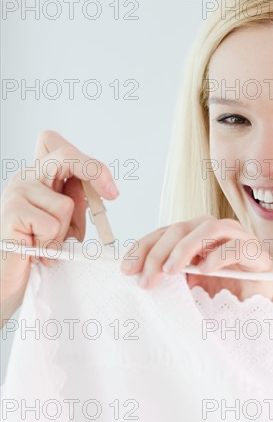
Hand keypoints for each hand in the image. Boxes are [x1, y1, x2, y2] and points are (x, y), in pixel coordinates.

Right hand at [0, 130, 118, 324]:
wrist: (9, 279)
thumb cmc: (41, 247)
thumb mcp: (66, 221)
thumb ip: (76, 200)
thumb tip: (93, 187)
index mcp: (39, 174)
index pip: (53, 142)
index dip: (86, 159)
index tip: (109, 188)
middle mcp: (25, 177)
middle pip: (65, 156)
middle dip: (94, 171)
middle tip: (112, 194)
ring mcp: (15, 193)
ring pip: (64, 205)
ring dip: (65, 232)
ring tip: (49, 243)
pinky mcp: (11, 214)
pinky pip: (51, 226)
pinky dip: (52, 244)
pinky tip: (38, 251)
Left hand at [120, 216, 272, 300]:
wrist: (257, 312)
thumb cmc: (221, 297)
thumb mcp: (187, 287)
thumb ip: (168, 276)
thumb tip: (136, 275)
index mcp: (196, 237)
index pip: (164, 232)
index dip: (143, 247)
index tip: (127, 270)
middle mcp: (216, 232)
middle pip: (182, 227)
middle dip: (159, 252)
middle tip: (147, 279)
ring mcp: (239, 239)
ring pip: (209, 227)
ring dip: (185, 248)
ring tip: (172, 272)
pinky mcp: (258, 254)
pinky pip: (238, 246)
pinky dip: (219, 256)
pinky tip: (205, 271)